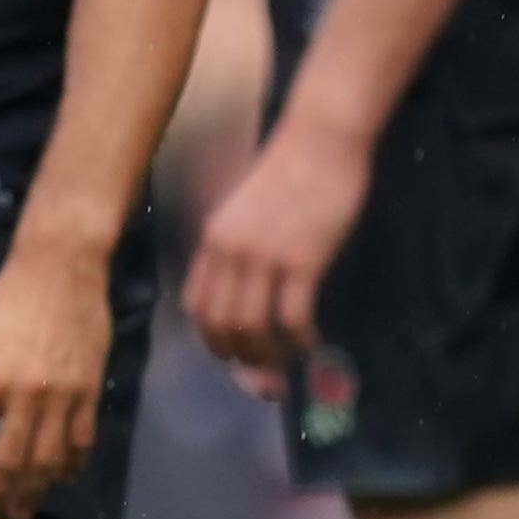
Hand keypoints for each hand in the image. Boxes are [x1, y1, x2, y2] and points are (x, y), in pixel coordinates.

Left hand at [0, 241, 112, 518]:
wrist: (58, 270)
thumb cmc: (3, 306)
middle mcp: (23, 394)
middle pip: (8, 464)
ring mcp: (61, 394)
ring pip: (47, 460)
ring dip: (32, 493)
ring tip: (21, 513)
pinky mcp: (89, 390)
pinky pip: (81, 441)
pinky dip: (70, 467)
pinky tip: (60, 481)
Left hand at [189, 114, 373, 385]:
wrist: (320, 138)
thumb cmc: (292, 172)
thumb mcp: (248, 209)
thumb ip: (241, 245)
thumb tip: (251, 285)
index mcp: (214, 240)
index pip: (199, 306)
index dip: (213, 339)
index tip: (233, 357)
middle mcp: (230, 252)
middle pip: (222, 325)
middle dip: (242, 361)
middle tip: (265, 380)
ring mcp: (264, 256)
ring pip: (253, 328)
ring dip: (269, 358)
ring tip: (288, 369)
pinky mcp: (302, 258)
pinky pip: (292, 317)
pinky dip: (299, 341)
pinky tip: (312, 347)